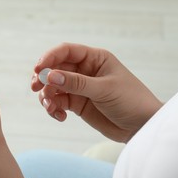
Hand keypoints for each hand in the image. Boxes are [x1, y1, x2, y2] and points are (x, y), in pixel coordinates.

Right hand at [31, 43, 162, 142]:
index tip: (38, 70)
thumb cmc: (131, 101)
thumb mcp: (104, 89)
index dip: (49, 58)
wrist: (142, 126)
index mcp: (95, 59)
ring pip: (54, 87)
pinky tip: (60, 116)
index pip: (66, 51)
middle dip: (44, 79)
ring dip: (47, 96)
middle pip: (55, 69)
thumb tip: (50, 75)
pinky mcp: (78, 104)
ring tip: (52, 108)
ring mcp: (80, 87)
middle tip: (36, 89)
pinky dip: (54, 108)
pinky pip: (58, 102)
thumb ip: (76, 83)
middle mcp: (85, 71)